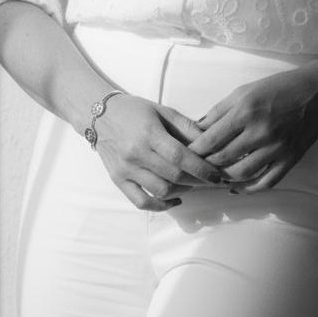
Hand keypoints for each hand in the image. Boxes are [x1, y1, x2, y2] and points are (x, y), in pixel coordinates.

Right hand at [94, 94, 224, 210]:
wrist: (100, 116)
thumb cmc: (135, 111)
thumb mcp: (162, 111)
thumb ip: (186, 126)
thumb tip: (210, 142)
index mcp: (149, 133)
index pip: (179, 156)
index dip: (201, 168)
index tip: (217, 174)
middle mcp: (136, 153)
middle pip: (173, 176)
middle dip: (198, 181)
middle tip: (212, 180)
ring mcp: (126, 169)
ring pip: (160, 190)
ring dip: (183, 191)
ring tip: (194, 184)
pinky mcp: (118, 180)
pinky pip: (141, 202)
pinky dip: (161, 205)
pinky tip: (175, 198)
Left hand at [186, 67, 317, 192]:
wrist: (317, 93)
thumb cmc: (277, 88)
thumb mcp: (244, 91)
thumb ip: (219, 111)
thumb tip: (197, 129)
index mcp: (245, 111)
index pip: (211, 139)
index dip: (194, 151)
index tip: (184, 155)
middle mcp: (260, 132)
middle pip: (223, 159)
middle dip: (204, 166)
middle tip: (193, 170)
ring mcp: (276, 148)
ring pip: (241, 174)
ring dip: (223, 179)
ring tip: (212, 178)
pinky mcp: (289, 159)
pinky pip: (266, 182)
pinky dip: (248, 189)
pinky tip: (236, 188)